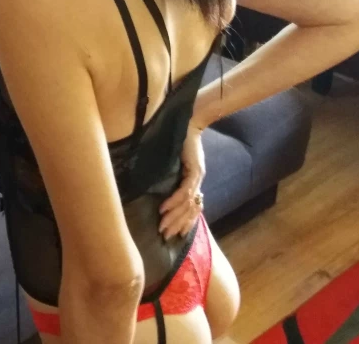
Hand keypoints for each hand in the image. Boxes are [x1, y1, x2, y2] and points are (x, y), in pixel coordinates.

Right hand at [158, 124, 205, 239]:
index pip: (192, 207)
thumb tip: (160, 185)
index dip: (185, 221)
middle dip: (176, 224)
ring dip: (173, 217)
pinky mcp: (194, 171)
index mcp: (194, 181)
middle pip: (189, 210)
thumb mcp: (177, 161)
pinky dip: (173, 201)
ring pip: (186, 204)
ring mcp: (197, 177)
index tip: (176, 233)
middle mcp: (198, 182)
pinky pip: (183, 191)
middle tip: (165, 235)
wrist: (190, 123)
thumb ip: (173, 174)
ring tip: (162, 226)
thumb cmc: (180, 140)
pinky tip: (164, 209)